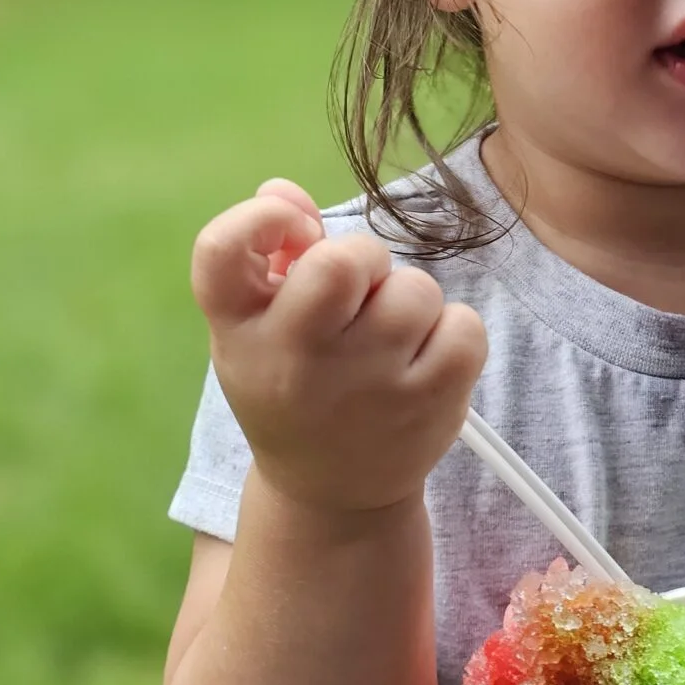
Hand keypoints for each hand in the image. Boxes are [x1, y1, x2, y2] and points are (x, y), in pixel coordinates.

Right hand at [190, 178, 486, 518]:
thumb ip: (269, 251)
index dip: (259, 219)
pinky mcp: (428, 404)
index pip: (220, 250)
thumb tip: (283, 190)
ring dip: (408, 302)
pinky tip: (424, 361)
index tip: (292, 234)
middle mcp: (294, 358)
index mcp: (238, 330)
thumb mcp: (260, 326)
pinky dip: (453, 333)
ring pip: (414, 290)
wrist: (330, 494)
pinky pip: (463, 325)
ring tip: (389, 339)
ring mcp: (366, 386)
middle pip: (342, 261)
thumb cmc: (293, 385)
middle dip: (362, 260)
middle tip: (358, 293)